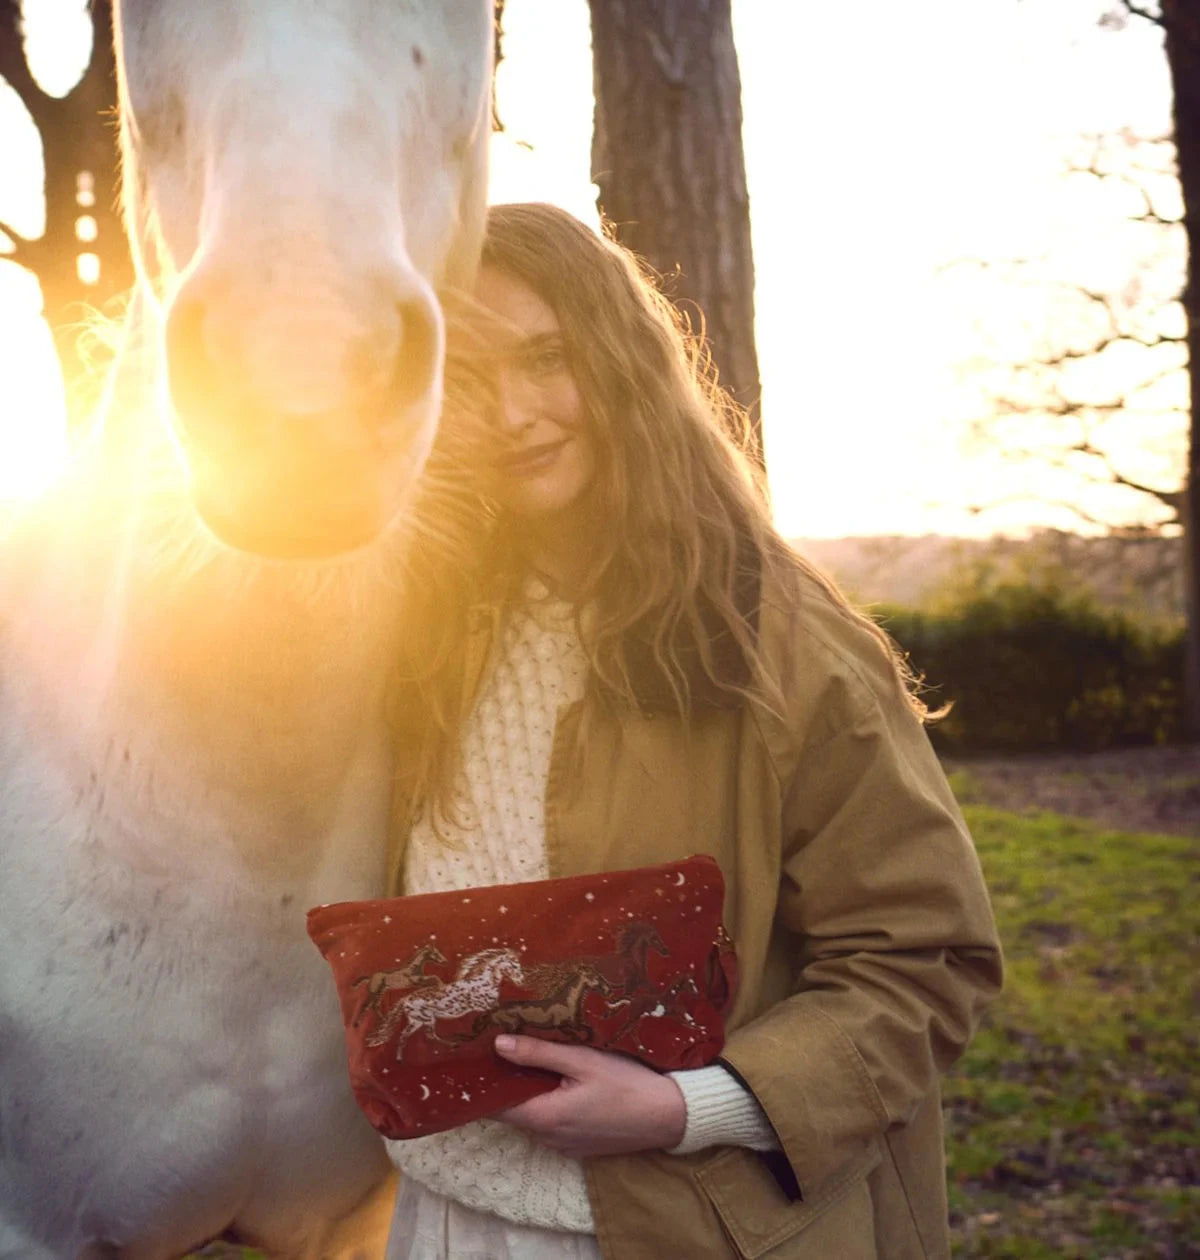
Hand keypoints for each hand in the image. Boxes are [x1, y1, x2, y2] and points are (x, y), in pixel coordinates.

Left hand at [490, 1035, 686, 1159]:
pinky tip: (562, 1081)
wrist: (668, 1116)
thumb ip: (538, 1053)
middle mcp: (549, 1139)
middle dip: (509, 1083)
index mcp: (545, 1118)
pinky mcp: (579, 1146)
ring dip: (532, 1093)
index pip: (496, 1106)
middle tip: (505, 1047)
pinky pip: (553, 1125)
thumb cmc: (626, 1083)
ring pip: (534, 1117)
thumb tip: (498, 1045)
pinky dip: (550, 1104)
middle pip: (515, 1111)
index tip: (477, 1059)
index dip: (484, 1084)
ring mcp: (565, 1146)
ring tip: (533, 1059)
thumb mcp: (582, 1060)